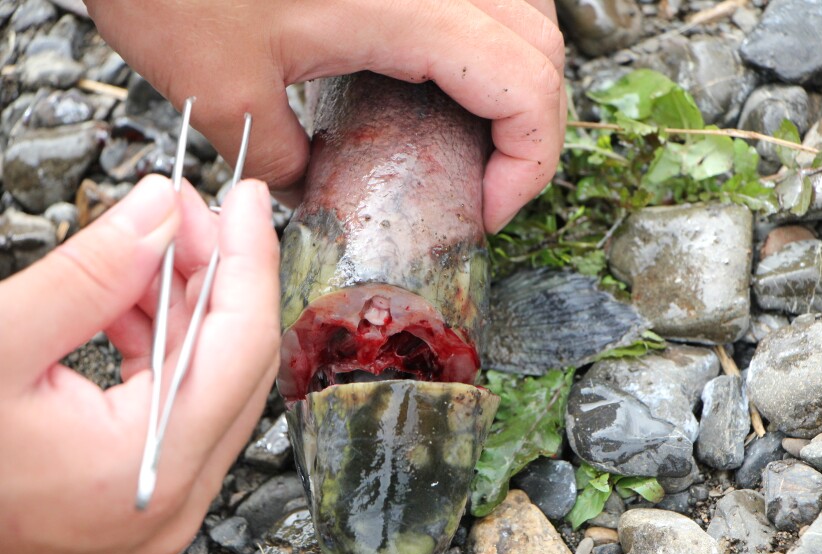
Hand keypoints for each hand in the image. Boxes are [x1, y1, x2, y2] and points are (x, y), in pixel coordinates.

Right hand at [0, 175, 279, 553]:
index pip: (243, 343)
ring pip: (207, 380)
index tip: (246, 200)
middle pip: (235, 361)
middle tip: (188, 211)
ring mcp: (156, 503)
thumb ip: (89, 276)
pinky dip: (159, 343)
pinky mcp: (133, 495)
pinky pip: (172, 405)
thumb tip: (158, 212)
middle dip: (218, 273)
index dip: (249, 258)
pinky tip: (131, 300)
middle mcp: (171, 498)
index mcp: (148, 469)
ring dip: (186, 303)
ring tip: (153, 246)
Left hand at [83, 0, 565, 232]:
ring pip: (526, 16)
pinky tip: (450, 74)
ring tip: (478, 137)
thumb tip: (306, 192)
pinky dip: (490, 44)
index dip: (529, 164)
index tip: (489, 210)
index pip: (528, 88)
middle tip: (487, 186)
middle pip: (543, 52)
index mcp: (409, 10)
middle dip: (532, 133)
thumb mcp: (221, 89)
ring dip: (518, 83)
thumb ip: (280, 159)